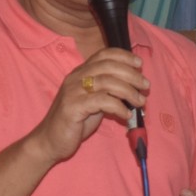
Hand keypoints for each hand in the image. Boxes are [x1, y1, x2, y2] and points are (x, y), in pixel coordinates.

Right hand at [27, 48, 148, 165]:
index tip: (139, 64)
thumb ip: (108, 92)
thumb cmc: (74, 122)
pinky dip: (118, 106)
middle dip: (131, 74)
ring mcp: (73, 91)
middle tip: (145, 86)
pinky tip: (126, 114)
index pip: (103, 54)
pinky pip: (101, 101)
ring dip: (128, 91)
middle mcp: (76, 78)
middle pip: (108, 66)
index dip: (123, 56)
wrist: (50, 141)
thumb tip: (134, 89)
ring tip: (140, 102)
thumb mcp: (94, 102)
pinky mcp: (73, 107)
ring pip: (107, 82)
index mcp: (80, 73)